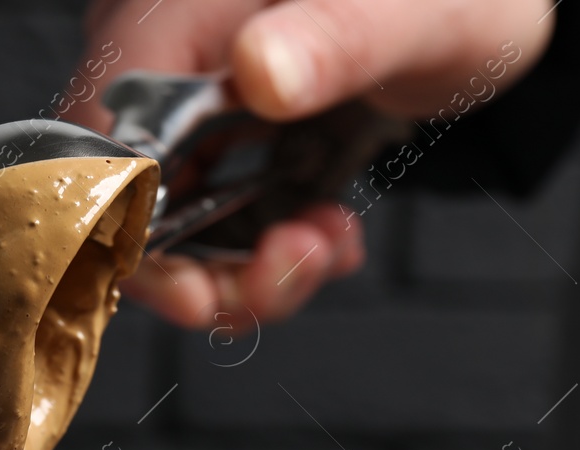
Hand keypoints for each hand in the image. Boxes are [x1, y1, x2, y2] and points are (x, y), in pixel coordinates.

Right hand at [67, 0, 554, 327]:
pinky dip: (261, 249)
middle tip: (295, 266)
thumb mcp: (412, 14)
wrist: (478, 4)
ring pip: (164, 221)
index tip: (198, 292)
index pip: (101, 142)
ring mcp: (187, 100)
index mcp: (173, 10)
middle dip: (202, 266)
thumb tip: (263, 71)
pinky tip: (324, 232)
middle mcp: (162, 55)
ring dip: (241, 267)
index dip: (131, 232)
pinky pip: (210, 216)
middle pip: (124, 195)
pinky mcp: (220, 135)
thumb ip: (337, 37)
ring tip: (325, 243)